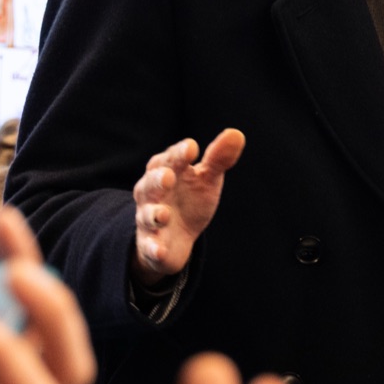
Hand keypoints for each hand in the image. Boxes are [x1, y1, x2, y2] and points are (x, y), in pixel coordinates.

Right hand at [132, 129, 244, 281]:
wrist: (177, 237)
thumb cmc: (190, 199)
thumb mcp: (206, 179)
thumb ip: (218, 158)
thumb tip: (236, 133)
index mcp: (167, 171)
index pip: (169, 159)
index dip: (179, 154)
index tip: (192, 148)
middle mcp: (153, 194)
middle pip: (150, 184)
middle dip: (157, 180)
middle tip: (168, 176)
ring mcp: (149, 220)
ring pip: (147, 215)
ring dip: (153, 215)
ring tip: (164, 215)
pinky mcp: (151, 245)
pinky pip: (149, 246)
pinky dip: (153, 248)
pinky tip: (160, 250)